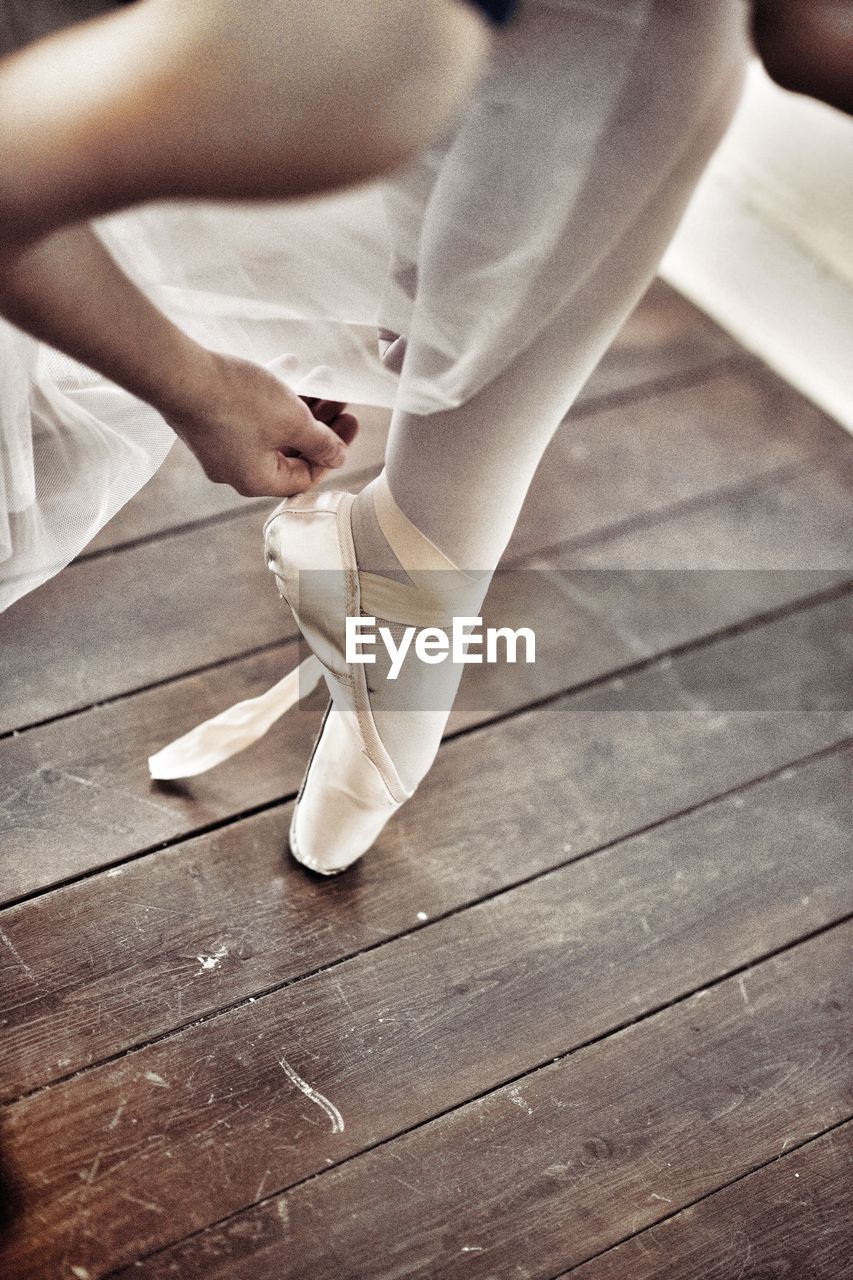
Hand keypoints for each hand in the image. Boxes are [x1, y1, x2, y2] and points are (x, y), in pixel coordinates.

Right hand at [165, 352, 358, 496]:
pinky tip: (290, 366)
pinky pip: (249, 413)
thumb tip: (338, 457)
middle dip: (319, 423)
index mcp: (258, 481)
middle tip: (340, 400)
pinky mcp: (207, 421)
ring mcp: (219, 446)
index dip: (333, 452)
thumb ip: (321, 442)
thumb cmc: (238, 402)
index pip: (306, 477)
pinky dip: (272, 394)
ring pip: (271, 428)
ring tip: (322, 378)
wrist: (180, 374)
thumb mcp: (294, 422)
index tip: (350, 424)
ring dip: (299, 404)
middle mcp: (237, 470)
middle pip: (290, 451)